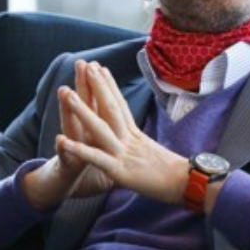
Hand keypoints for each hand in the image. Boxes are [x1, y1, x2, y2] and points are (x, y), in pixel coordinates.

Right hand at [20, 60, 114, 209]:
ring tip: (64, 91)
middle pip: (83, 108)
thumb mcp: (102, 149)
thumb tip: (124, 122)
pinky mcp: (66, 166)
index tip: (102, 66)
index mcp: (95, 130)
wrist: (59, 186)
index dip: (101, 86)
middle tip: (82, 63)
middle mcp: (82, 135)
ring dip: (68, 110)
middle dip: (83, 86)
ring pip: (70, 126)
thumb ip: (108, 134)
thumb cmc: (84, 166)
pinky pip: (65, 158)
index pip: (98, 104)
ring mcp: (73, 149)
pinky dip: (64, 150)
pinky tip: (60, 140)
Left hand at [57, 60, 189, 203]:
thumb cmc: (174, 173)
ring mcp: (124, 153)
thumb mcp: (153, 153)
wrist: (187, 184)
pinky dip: (79, 149)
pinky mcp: (120, 171)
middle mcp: (129, 139)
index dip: (110, 86)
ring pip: (100, 128)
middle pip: (111, 108)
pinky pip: (97, 159)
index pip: (121, 105)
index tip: (101, 68)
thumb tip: (139, 140)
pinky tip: (63, 141)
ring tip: (68, 93)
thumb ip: (141, 145)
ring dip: (83, 110)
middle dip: (97, 86)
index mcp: (136, 135)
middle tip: (86, 65)